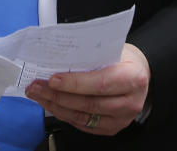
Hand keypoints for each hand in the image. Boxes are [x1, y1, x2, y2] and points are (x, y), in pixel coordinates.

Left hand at [25, 43, 149, 135]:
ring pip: (82, 116)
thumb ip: (91, 55)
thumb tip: (59, 56)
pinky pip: (83, 125)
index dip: (74, 83)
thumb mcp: (113, 50)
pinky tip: (51, 104)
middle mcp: (129, 102)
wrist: (140, 74)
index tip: (52, 79)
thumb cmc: (124, 59)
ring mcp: (121, 119)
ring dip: (55, 105)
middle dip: (57, 95)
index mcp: (132, 78)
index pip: (99, 83)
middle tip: (36, 85)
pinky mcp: (111, 128)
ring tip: (38, 94)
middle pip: (88, 103)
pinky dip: (64, 114)